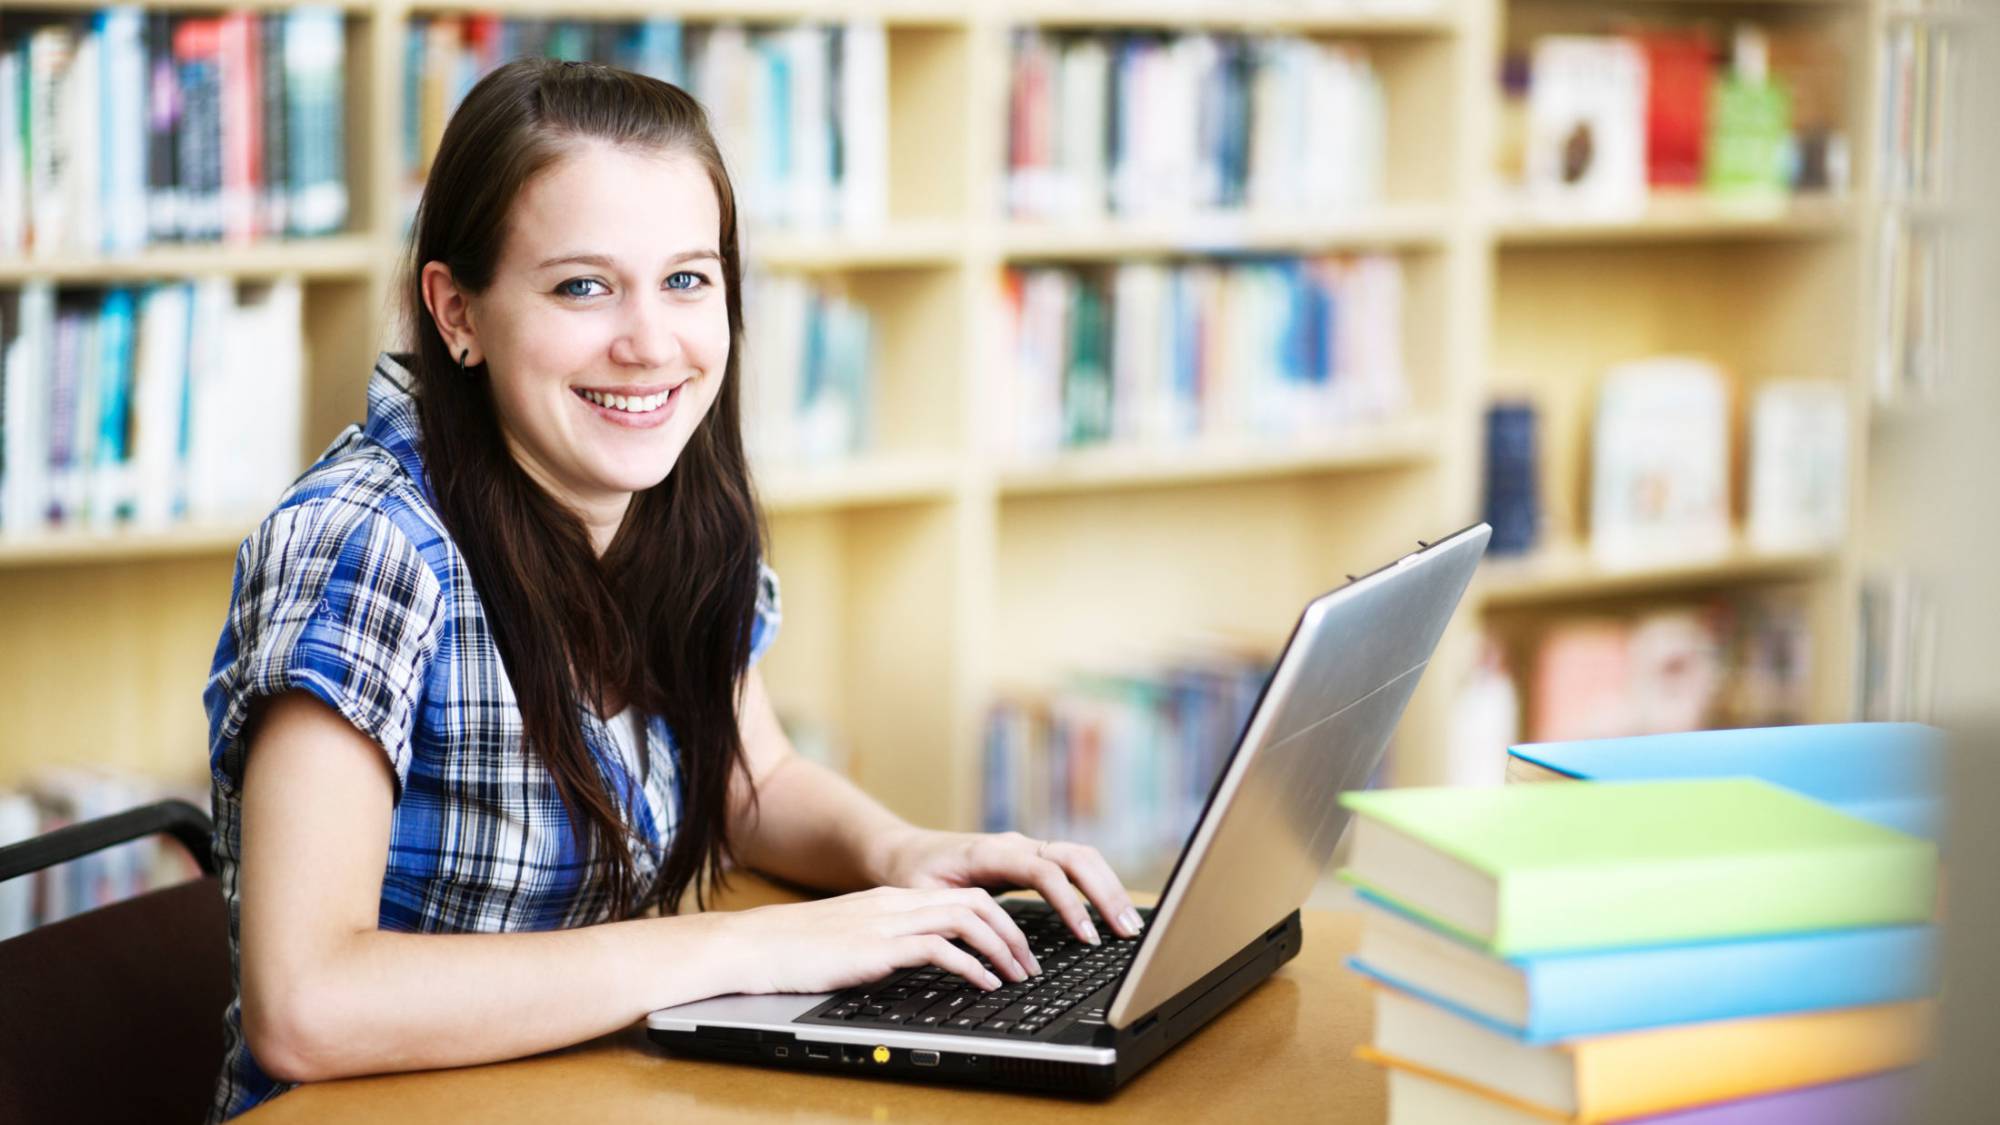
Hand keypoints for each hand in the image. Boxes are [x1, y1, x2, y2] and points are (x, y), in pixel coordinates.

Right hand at [713, 885, 1041, 995]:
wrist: (753, 944)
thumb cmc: (792, 949)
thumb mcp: (849, 939)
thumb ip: (881, 941)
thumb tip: (913, 959)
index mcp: (891, 899)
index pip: (961, 895)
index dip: (998, 919)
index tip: (1016, 946)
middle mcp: (896, 903)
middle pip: (976, 902)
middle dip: (1013, 932)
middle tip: (1031, 964)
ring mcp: (888, 922)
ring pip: (967, 920)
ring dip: (1002, 948)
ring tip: (1018, 976)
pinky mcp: (878, 947)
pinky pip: (940, 949)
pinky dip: (971, 966)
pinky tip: (984, 984)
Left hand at [873, 829, 1144, 945]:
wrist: (906, 853)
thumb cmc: (913, 877)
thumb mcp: (924, 897)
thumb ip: (954, 913)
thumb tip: (986, 943)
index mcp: (990, 853)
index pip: (1044, 872)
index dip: (1069, 903)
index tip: (1086, 936)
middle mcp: (1015, 844)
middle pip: (1075, 857)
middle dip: (1105, 892)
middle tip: (1126, 931)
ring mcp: (1027, 848)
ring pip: (1081, 857)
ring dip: (1109, 888)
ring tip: (1129, 925)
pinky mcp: (1033, 858)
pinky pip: (1074, 864)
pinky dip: (1098, 885)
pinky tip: (1111, 911)